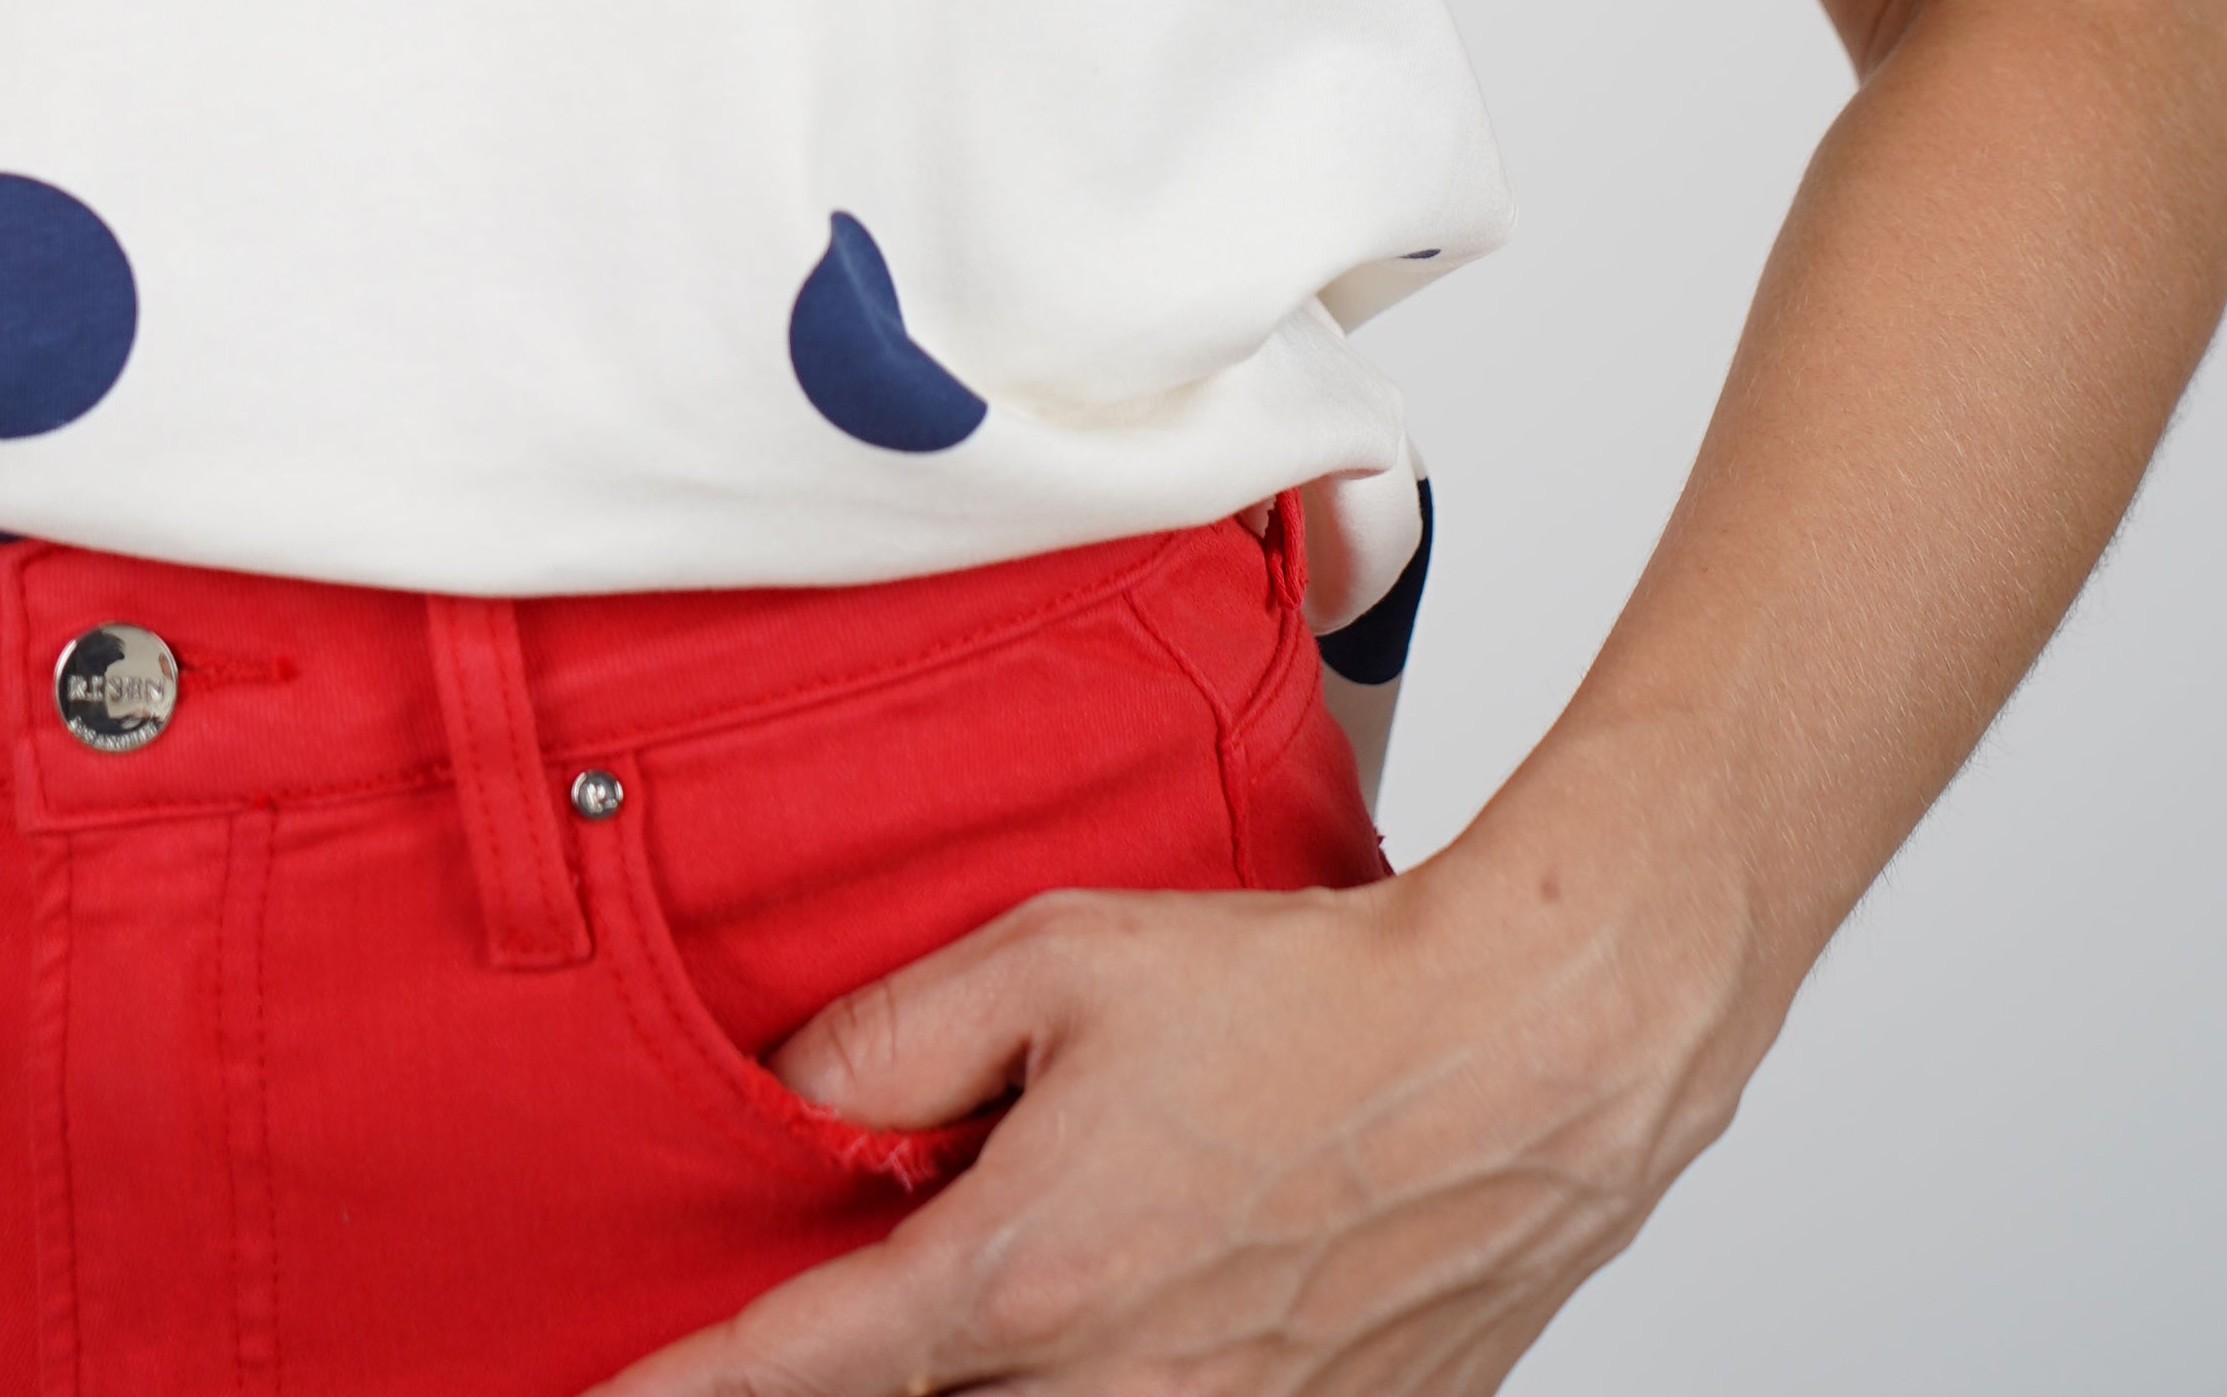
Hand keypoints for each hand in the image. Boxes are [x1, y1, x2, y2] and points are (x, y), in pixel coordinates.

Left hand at [579, 837, 1748, 1396]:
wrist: (1519, 1062)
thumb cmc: (1299, 994)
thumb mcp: (1058, 957)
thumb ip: (893, 1037)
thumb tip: (790, 1107)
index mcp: (1024, 1279)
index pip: (793, 1378)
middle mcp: (1111, 1395)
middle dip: (868, 1364)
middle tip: (907, 1272)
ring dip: (998, 1368)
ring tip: (1068, 1247)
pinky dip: (1118, 1374)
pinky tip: (1170, 1279)